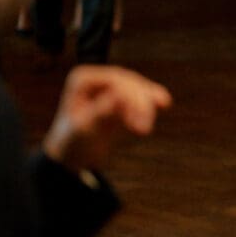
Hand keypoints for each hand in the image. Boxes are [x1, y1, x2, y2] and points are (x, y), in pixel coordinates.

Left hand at [43, 65, 171, 173]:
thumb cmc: (71, 143)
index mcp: (83, 79)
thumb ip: (102, 112)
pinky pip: (140, 97)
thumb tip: (120, 97)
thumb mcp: (84, 129)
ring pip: (137, 90)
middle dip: (141, 103)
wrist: (72, 158)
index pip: (114, 80)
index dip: (131, 95)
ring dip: (147, 106)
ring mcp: (111, 87)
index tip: (141, 114)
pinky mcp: (122, 98)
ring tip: (147, 129)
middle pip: (128, 84)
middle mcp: (98, 79)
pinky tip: (164, 104)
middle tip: (146, 128)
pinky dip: (151, 103)